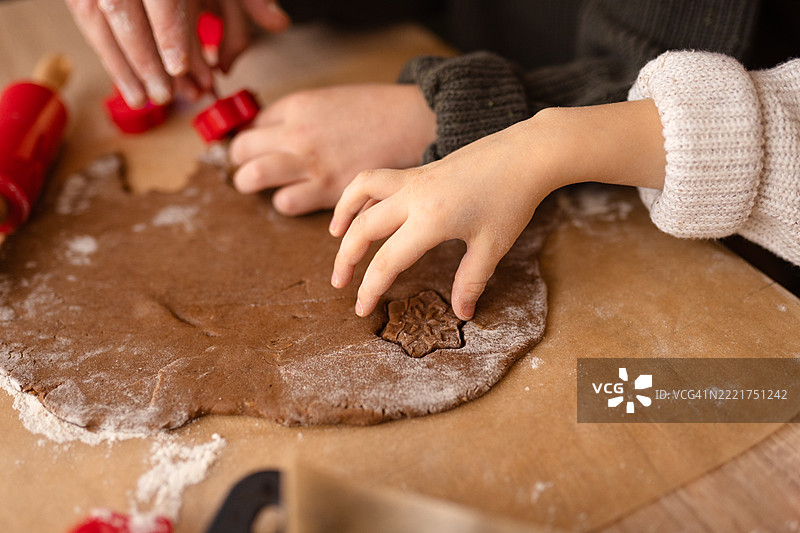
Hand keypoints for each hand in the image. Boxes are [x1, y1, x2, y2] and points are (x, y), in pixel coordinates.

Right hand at [65, 0, 289, 106]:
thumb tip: (279, 23)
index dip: (168, 31)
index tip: (178, 66)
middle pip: (121, 9)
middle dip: (143, 57)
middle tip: (164, 96)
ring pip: (93, 15)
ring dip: (119, 63)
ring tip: (143, 100)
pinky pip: (85, 18)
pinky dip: (106, 53)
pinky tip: (128, 84)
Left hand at [228, 83, 436, 214]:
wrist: (412, 124)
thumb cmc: (373, 111)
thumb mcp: (328, 99)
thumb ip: (297, 116)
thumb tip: (265, 133)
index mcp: (298, 105)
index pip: (250, 125)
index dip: (250, 139)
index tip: (255, 148)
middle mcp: (298, 133)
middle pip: (240, 150)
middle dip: (240, 161)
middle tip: (250, 167)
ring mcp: (311, 163)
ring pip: (252, 177)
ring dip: (252, 183)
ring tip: (265, 185)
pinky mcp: (328, 190)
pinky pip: (285, 203)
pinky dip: (286, 202)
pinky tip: (299, 195)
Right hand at [329, 119, 557, 320]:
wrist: (526, 153)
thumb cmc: (512, 199)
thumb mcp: (493, 245)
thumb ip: (472, 281)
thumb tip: (462, 313)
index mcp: (431, 220)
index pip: (388, 261)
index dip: (370, 289)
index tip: (361, 310)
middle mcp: (414, 197)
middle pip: (363, 228)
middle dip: (346, 258)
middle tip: (339, 283)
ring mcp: (414, 179)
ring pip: (363, 192)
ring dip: (344, 214)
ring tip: (335, 236)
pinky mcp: (419, 170)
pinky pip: (379, 180)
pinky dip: (363, 194)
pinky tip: (364, 209)